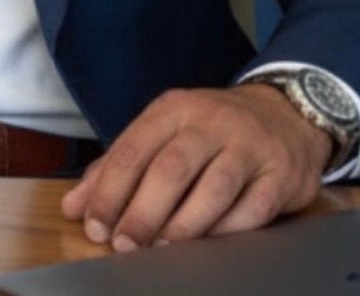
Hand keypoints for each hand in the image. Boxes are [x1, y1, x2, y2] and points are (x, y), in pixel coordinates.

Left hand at [60, 84, 329, 248]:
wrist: (284, 112)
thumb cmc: (210, 129)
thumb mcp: (163, 131)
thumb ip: (118, 166)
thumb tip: (74, 206)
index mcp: (174, 108)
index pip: (134, 148)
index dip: (110, 191)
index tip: (95, 226)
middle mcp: (211, 122)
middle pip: (171, 169)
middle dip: (142, 212)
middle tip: (125, 245)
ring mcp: (249, 146)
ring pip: (213, 188)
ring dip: (183, 226)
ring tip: (161, 250)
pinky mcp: (279, 174)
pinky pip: (252, 209)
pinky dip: (227, 231)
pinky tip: (208, 244)